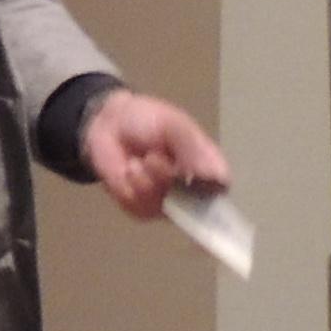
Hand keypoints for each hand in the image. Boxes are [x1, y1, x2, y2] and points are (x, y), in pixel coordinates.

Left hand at [80, 88, 227, 220]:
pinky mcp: (142, 210)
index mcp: (205, 166)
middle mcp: (190, 190)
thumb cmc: (148, 120)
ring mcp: (167, 203)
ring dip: (147, 180)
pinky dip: (132, 186)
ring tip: (138, 160)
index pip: (221, 188)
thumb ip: (194, 148)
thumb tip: (217, 176)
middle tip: (152, 157)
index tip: (196, 179)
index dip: (215, 191)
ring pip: (164, 205)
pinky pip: (141, 208)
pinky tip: (128, 171)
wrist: (109, 125)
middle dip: (167, 178)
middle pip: (191, 203)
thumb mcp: (174, 125)